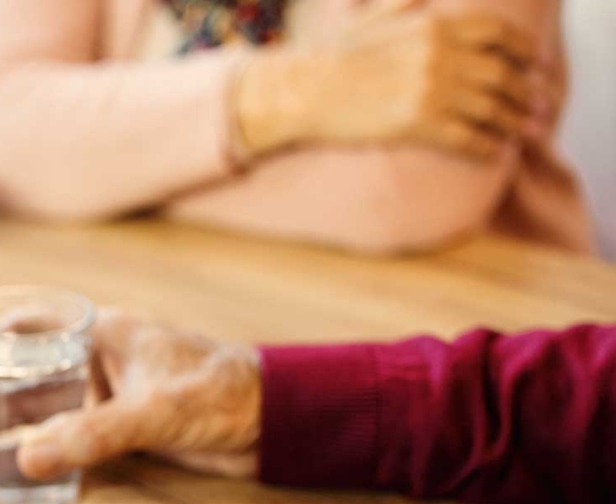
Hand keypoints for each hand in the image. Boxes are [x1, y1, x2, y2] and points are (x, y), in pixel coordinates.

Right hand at [0, 310, 259, 480]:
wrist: (280, 422)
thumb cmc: (222, 395)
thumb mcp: (152, 412)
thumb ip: (91, 435)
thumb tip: (26, 460)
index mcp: (102, 332)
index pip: (31, 325)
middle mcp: (98, 360)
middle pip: (28, 377)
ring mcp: (110, 396)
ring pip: (47, 413)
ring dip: (12, 437)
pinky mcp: (125, 429)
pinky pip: (72, 441)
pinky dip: (45, 457)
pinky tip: (23, 480)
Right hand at [236, 1, 542, 158]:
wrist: (303, 89)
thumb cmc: (332, 57)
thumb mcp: (371, 18)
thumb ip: (401, 8)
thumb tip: (417, 0)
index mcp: (433, 26)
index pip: (498, 33)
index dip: (524, 50)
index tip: (535, 64)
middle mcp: (439, 55)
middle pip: (502, 73)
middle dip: (526, 92)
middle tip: (537, 107)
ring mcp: (430, 89)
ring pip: (491, 108)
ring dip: (513, 122)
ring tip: (522, 132)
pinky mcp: (417, 122)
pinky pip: (467, 136)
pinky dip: (486, 145)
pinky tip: (494, 151)